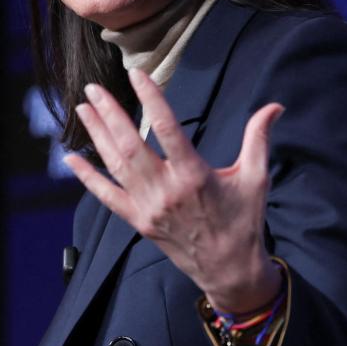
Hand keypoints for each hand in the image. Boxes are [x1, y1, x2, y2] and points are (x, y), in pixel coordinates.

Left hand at [63, 67, 282, 314]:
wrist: (229, 270)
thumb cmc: (244, 221)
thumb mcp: (256, 178)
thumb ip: (259, 139)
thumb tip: (275, 106)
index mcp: (194, 175)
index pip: (166, 128)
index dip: (150, 98)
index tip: (137, 75)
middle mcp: (166, 190)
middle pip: (130, 145)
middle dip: (110, 114)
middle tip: (94, 88)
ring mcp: (148, 208)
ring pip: (115, 165)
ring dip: (96, 135)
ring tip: (83, 109)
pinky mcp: (139, 222)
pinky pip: (107, 197)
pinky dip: (88, 177)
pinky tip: (71, 158)